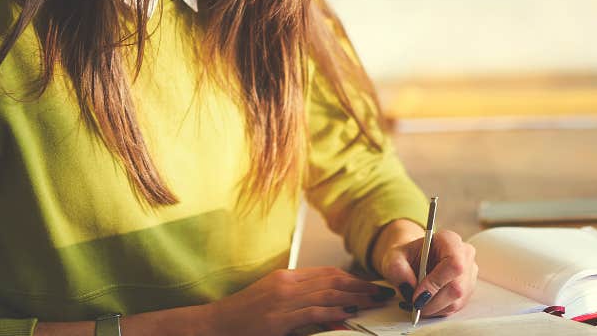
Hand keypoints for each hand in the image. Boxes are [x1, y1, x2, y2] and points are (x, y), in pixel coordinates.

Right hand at [201, 266, 396, 334]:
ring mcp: (283, 300)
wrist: (214, 324)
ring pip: (328, 292)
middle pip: (332, 279)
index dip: (352, 277)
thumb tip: (327, 304)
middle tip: (381, 291)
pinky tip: (349, 313)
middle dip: (360, 285)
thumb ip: (298, 298)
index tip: (369, 283)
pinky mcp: (280, 319)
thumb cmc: (243, 315)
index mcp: (286, 277)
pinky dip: (334, 311)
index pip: (327, 272)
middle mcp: (287, 284)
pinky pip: (313, 311)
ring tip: (374, 301)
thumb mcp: (271, 298)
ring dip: (355, 296)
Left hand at [373, 222, 478, 317]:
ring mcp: (470, 272)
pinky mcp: (468, 289)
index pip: (454, 264)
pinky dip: (439, 310)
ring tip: (419, 302)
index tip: (417, 295)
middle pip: (457, 287)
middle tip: (415, 304)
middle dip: (432, 301)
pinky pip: (457, 306)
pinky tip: (428, 302)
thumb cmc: (406, 257)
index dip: (436, 283)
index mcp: (449, 240)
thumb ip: (397, 269)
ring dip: (435, 307)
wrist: (413, 261)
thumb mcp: (394, 258)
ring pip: (457, 300)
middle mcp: (465, 254)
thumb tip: (410, 286)